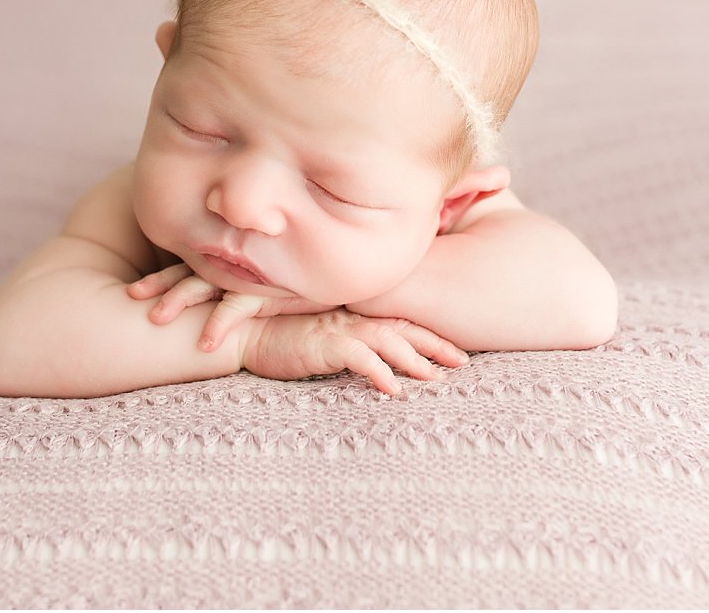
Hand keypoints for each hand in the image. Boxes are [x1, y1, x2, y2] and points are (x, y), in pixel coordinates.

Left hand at [126, 264, 333, 350]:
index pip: (189, 265)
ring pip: (206, 285)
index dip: (161, 277)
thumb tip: (213, 297)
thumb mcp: (268, 278)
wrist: (343, 270)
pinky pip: (238, 306)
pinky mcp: (271, 290)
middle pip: (190, 271)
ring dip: (179, 300)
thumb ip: (243, 281)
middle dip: (159, 285)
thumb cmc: (304, 277)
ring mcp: (252, 276)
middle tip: (131, 296)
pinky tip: (204, 344)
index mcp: (233, 261)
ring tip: (155, 319)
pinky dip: (219, 324)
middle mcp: (239, 266)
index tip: (132, 292)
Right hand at [240, 309, 468, 397]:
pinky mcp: (323, 344)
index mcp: (355, 320)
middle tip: (463, 363)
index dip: (430, 337)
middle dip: (436, 345)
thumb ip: (349, 349)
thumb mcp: (322, 343)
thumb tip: (377, 370)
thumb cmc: (280, 339)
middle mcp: (352, 321)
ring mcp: (339, 331)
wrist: (245, 332)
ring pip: (388, 341)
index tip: (456, 354)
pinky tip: (394, 389)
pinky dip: (379, 371)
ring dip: (415, 359)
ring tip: (437, 378)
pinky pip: (358, 357)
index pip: (400, 324)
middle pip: (404, 329)